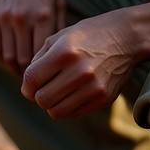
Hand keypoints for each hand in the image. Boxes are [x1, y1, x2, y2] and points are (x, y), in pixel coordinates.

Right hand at [0, 0, 65, 74]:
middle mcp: (23, 18)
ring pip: (8, 56)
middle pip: (24, 59)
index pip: (44, 54)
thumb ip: (60, 26)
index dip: (47, 72)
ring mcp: (5, 17)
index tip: (52, 80)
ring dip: (15, 70)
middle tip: (38, 85)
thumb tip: (63, 54)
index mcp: (44, 15)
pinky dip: (2, 58)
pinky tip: (11, 60)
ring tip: (24, 76)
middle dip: (31, 77)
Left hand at [21, 12, 135, 118]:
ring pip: (57, 111)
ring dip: (51, 105)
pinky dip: (67, 108)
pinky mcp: (104, 98)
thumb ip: (38, 60)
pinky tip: (69, 95)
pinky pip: (75, 113)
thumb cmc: (85, 36)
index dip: (25, 86)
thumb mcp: (57, 38)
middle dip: (36, 96)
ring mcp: (93, 87)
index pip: (32, 79)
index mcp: (63, 53)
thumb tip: (27, 84)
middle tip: (41, 90)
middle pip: (43, 99)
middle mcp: (79, 71)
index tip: (27, 86)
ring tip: (55, 93)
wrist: (124, 38)